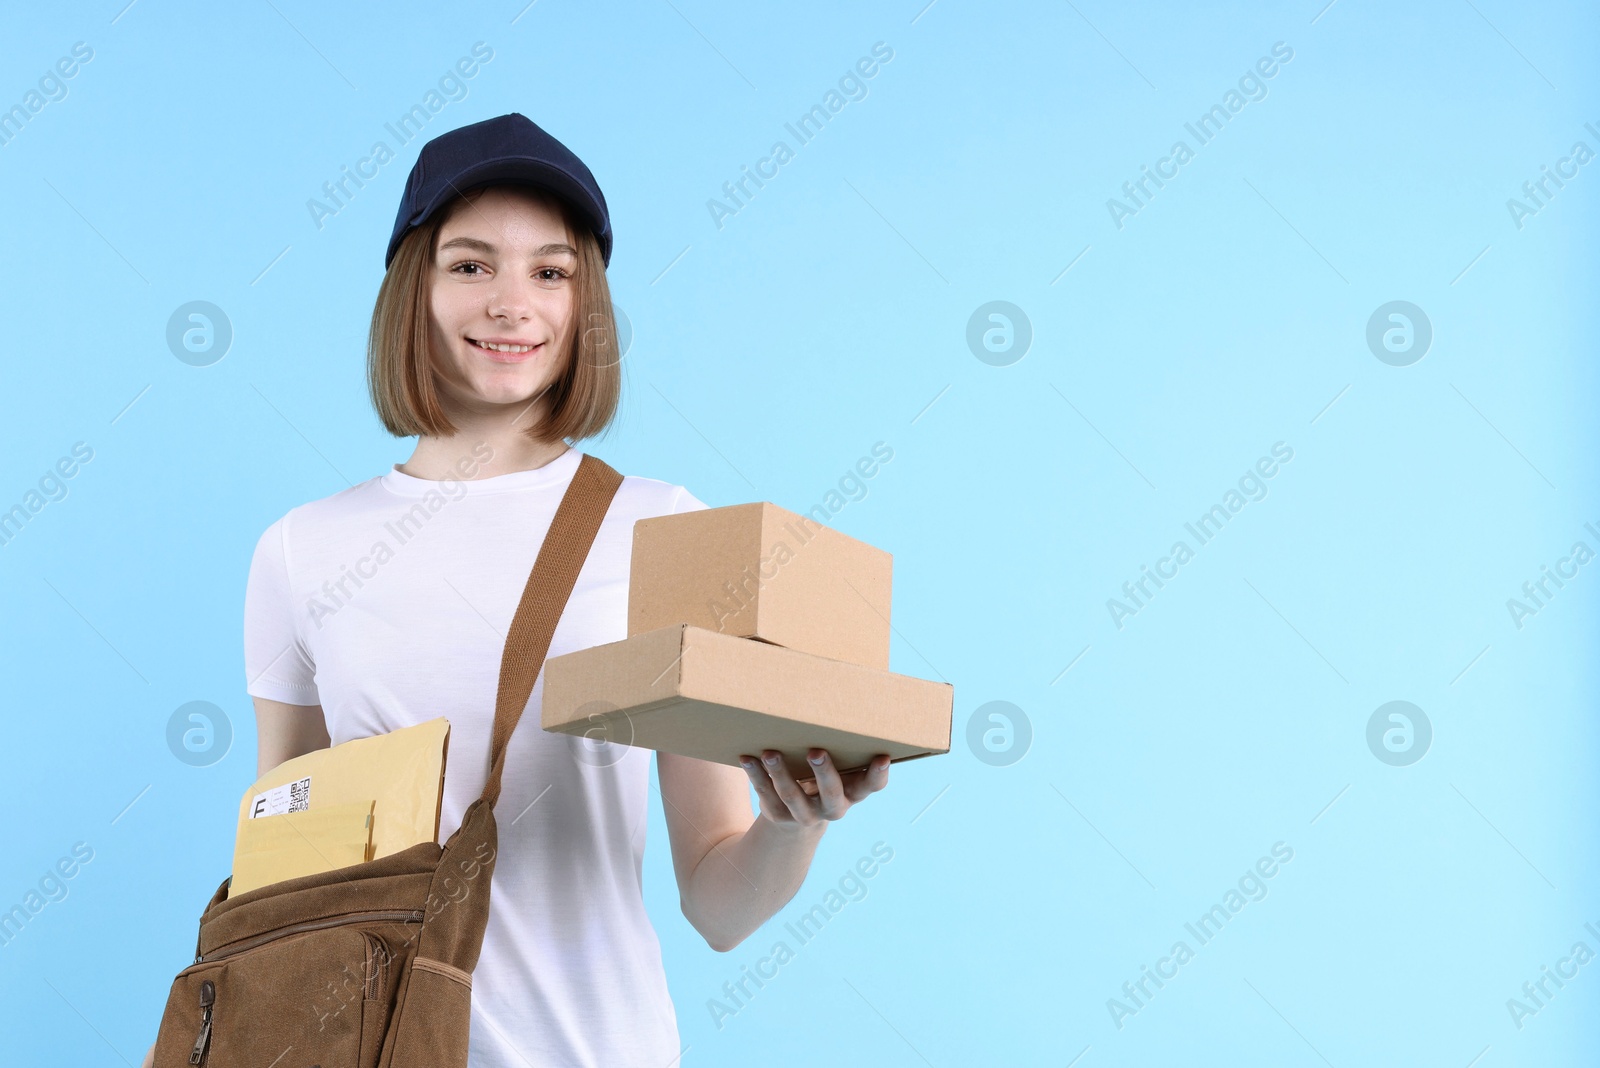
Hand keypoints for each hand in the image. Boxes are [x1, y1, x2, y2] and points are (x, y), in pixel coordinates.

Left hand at [738, 749, 888, 828]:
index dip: (878, 774)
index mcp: (853, 792)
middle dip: (824, 773)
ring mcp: (805, 815)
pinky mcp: (779, 815)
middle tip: (816, 751)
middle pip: (832, 794)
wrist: (797, 819)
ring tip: (770, 753)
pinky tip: (748, 758)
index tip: (882, 756)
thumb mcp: (838, 769)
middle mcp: (833, 807)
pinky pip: (766, 795)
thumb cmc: (823, 777)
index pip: (871, 786)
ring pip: (793, 796)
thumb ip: (841, 747)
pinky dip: (756, 776)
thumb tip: (832, 698)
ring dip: (781, 774)